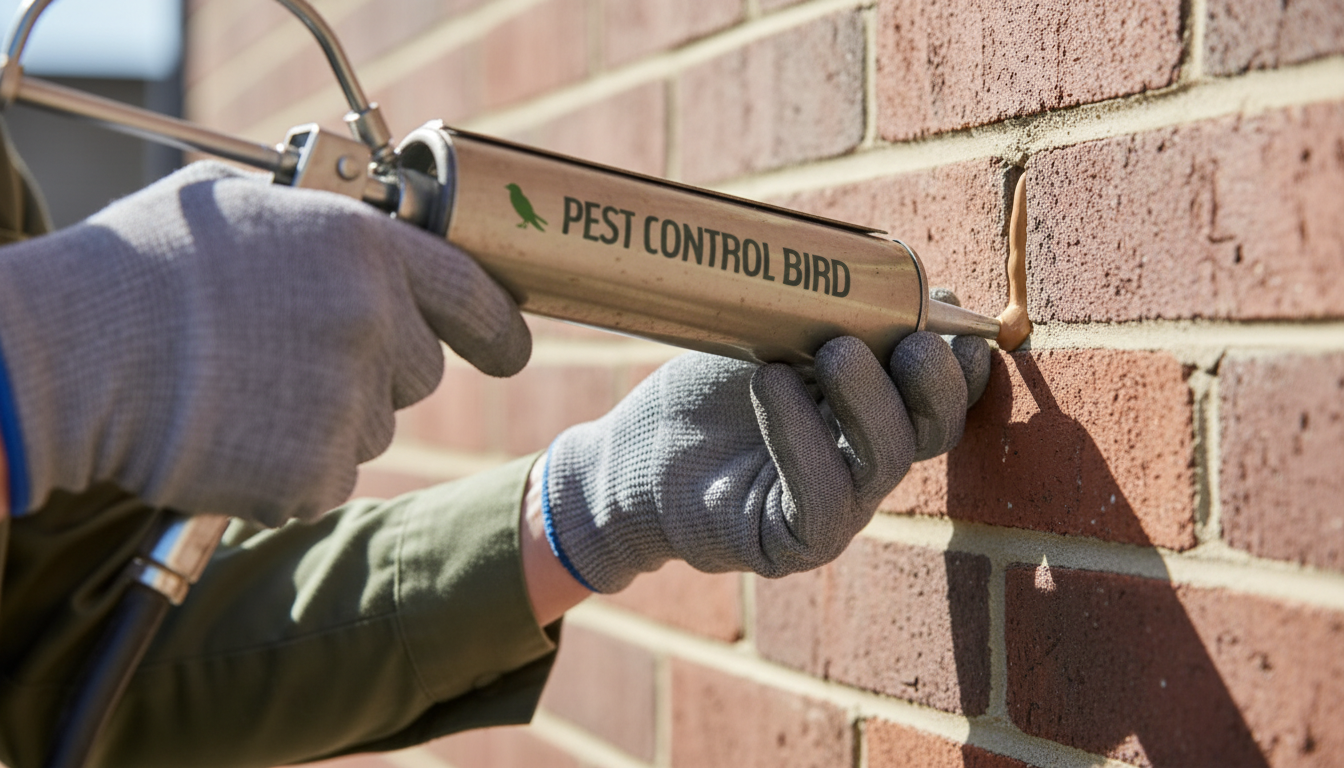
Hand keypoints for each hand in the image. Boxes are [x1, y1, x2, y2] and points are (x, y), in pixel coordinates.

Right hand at [0, 161, 529, 525]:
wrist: (74, 356)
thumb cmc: (140, 268)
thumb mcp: (239, 203)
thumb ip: (318, 223)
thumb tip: (347, 230)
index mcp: (365, 250)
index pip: (474, 296)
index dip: (498, 329)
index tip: (510, 348)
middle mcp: (375, 326)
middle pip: (421, 372)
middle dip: (377, 370)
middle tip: (297, 359)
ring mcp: (350, 405)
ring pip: (371, 428)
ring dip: (326, 419)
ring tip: (242, 390)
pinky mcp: (315, 476)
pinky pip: (326, 477)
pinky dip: (288, 468)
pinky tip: (230, 434)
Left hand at [541, 331, 989, 592]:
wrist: (631, 453)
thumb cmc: (706, 393)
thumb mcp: (776, 336)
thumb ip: (840, 316)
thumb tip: (911, 282)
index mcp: (873, 414)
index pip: (940, 397)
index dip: (960, 364)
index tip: (953, 317)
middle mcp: (866, 465)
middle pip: (932, 433)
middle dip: (933, 384)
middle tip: (911, 341)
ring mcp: (835, 509)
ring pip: (884, 462)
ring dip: (868, 403)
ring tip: (834, 351)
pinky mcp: (791, 543)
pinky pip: (821, 501)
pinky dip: (804, 438)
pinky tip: (773, 388)